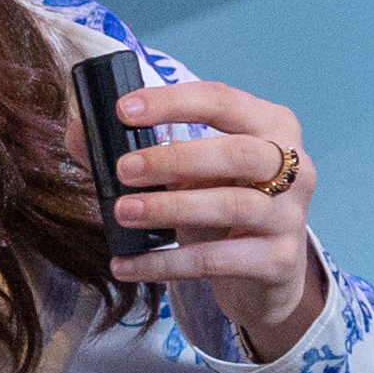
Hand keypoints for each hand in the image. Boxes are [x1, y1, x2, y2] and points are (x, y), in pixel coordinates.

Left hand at [109, 77, 327, 359]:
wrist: (268, 272)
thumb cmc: (222, 205)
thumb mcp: (188, 173)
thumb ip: (138, 150)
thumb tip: (78, 130)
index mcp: (271, 126)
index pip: (223, 101)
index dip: (173, 103)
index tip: (123, 110)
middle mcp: (295, 166)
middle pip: (237, 153)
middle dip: (175, 158)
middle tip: (122, 169)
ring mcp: (291, 216)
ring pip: (231, 206)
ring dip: (170, 208)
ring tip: (121, 213)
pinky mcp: (280, 262)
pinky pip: (217, 260)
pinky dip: (167, 262)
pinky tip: (126, 264)